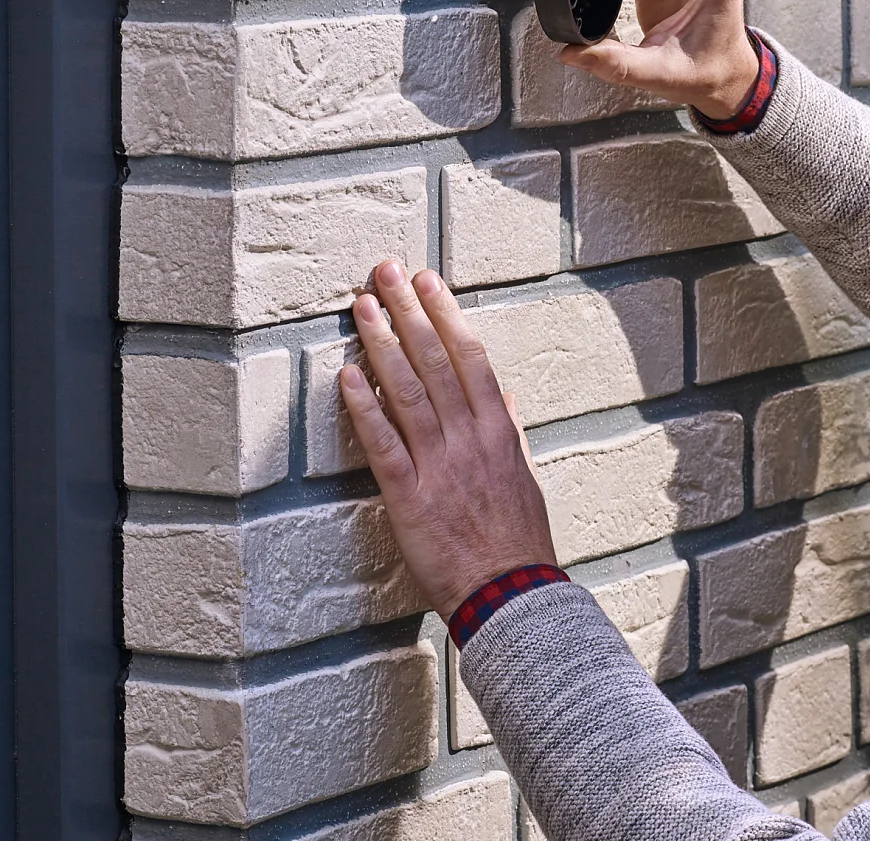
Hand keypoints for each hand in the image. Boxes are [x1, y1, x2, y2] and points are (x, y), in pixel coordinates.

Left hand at [339, 259, 557, 619]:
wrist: (512, 595)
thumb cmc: (518, 540)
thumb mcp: (523, 477)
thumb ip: (508, 431)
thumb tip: (501, 394)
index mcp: (497, 431)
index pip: (470, 358)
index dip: (446, 315)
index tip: (428, 282)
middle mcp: (469, 439)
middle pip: (435, 362)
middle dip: (408, 312)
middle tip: (385, 272)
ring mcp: (439, 466)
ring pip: (407, 393)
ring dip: (382, 345)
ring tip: (363, 307)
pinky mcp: (411, 498)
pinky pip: (384, 445)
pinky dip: (364, 409)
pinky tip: (346, 377)